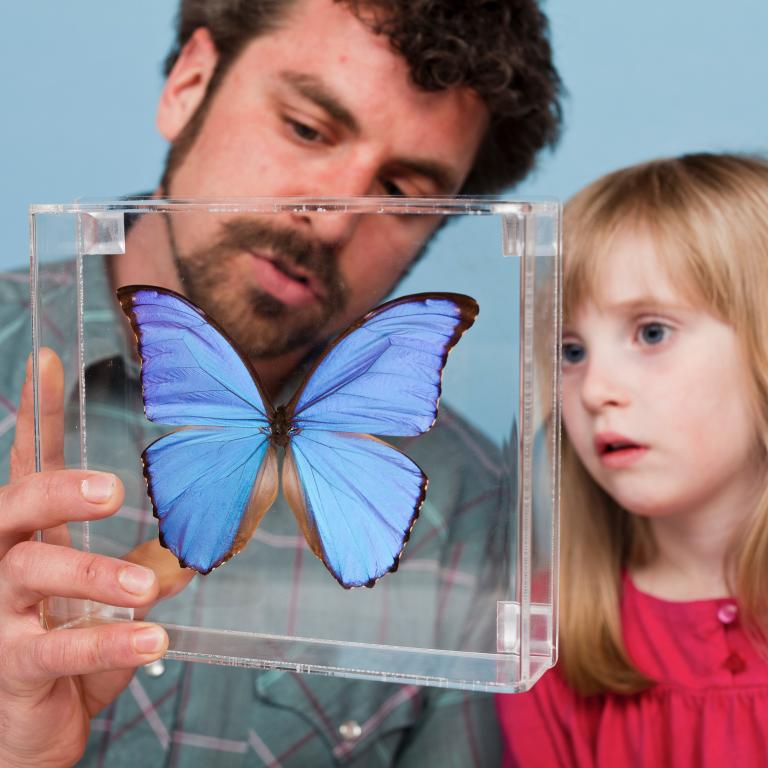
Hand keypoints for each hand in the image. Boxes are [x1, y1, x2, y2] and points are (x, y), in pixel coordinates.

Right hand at [0, 349, 170, 766]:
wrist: (25, 732)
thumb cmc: (64, 653)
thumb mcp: (100, 601)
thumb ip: (136, 568)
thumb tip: (183, 553)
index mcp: (28, 540)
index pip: (26, 468)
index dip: (35, 415)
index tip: (49, 361)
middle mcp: (0, 565)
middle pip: (11, 506)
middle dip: (57, 490)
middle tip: (110, 488)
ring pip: (29, 572)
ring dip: (94, 573)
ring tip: (147, 586)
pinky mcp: (9, 666)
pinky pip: (55, 648)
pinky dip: (106, 642)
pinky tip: (152, 637)